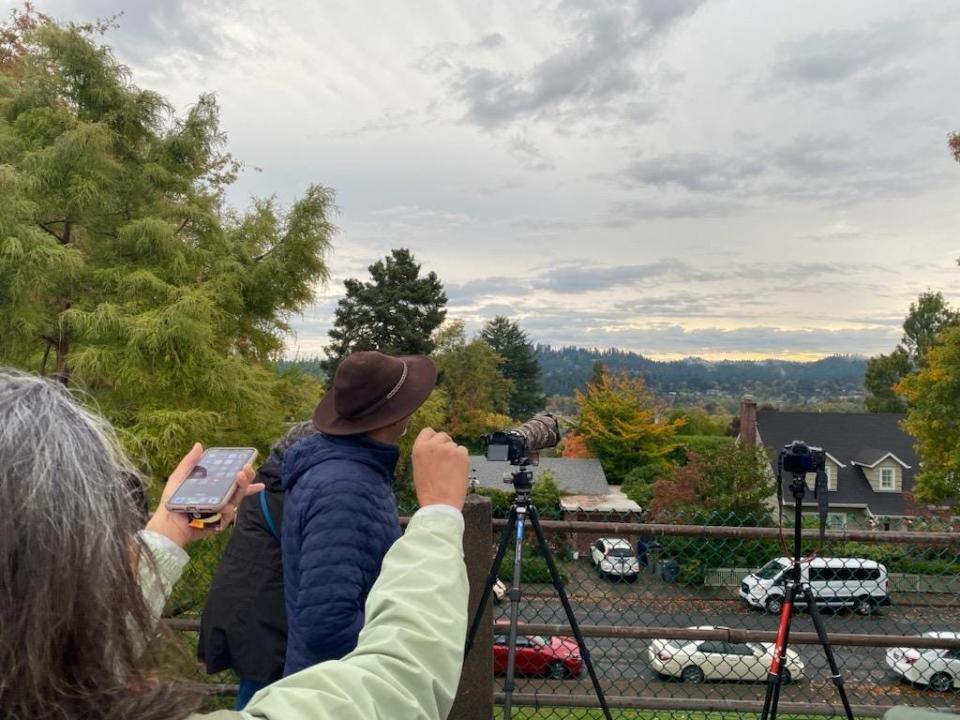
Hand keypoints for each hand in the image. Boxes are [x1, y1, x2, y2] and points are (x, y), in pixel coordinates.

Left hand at [145, 443, 263, 547]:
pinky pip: (228, 515)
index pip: (232, 481)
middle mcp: (219, 499)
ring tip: (240, 477)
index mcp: (213, 488)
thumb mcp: (179, 478)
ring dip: (241, 488)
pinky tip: (225, 506)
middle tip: (246, 469)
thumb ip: (189, 462)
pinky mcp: (219, 523)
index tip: (249, 465)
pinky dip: (226, 509)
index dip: (244, 476)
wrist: (167, 523)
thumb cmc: (171, 501)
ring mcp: (220, 511)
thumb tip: (199, 445)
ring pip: (236, 499)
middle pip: (239, 489)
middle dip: (246, 478)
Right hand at [411, 428, 468, 509]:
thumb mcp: (419, 468)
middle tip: (446, 460)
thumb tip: (436, 445)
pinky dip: (463, 459)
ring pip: (454, 445)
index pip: (428, 431)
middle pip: (443, 435)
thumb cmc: (428, 490)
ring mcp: (448, 449)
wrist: (440, 504)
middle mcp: (433, 445)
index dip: (434, 438)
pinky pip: (463, 451)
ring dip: (454, 454)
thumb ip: (426, 454)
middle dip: (445, 445)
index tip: (437, 445)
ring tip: (450, 471)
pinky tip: (457, 472)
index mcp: (419, 448)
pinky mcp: (461, 454)